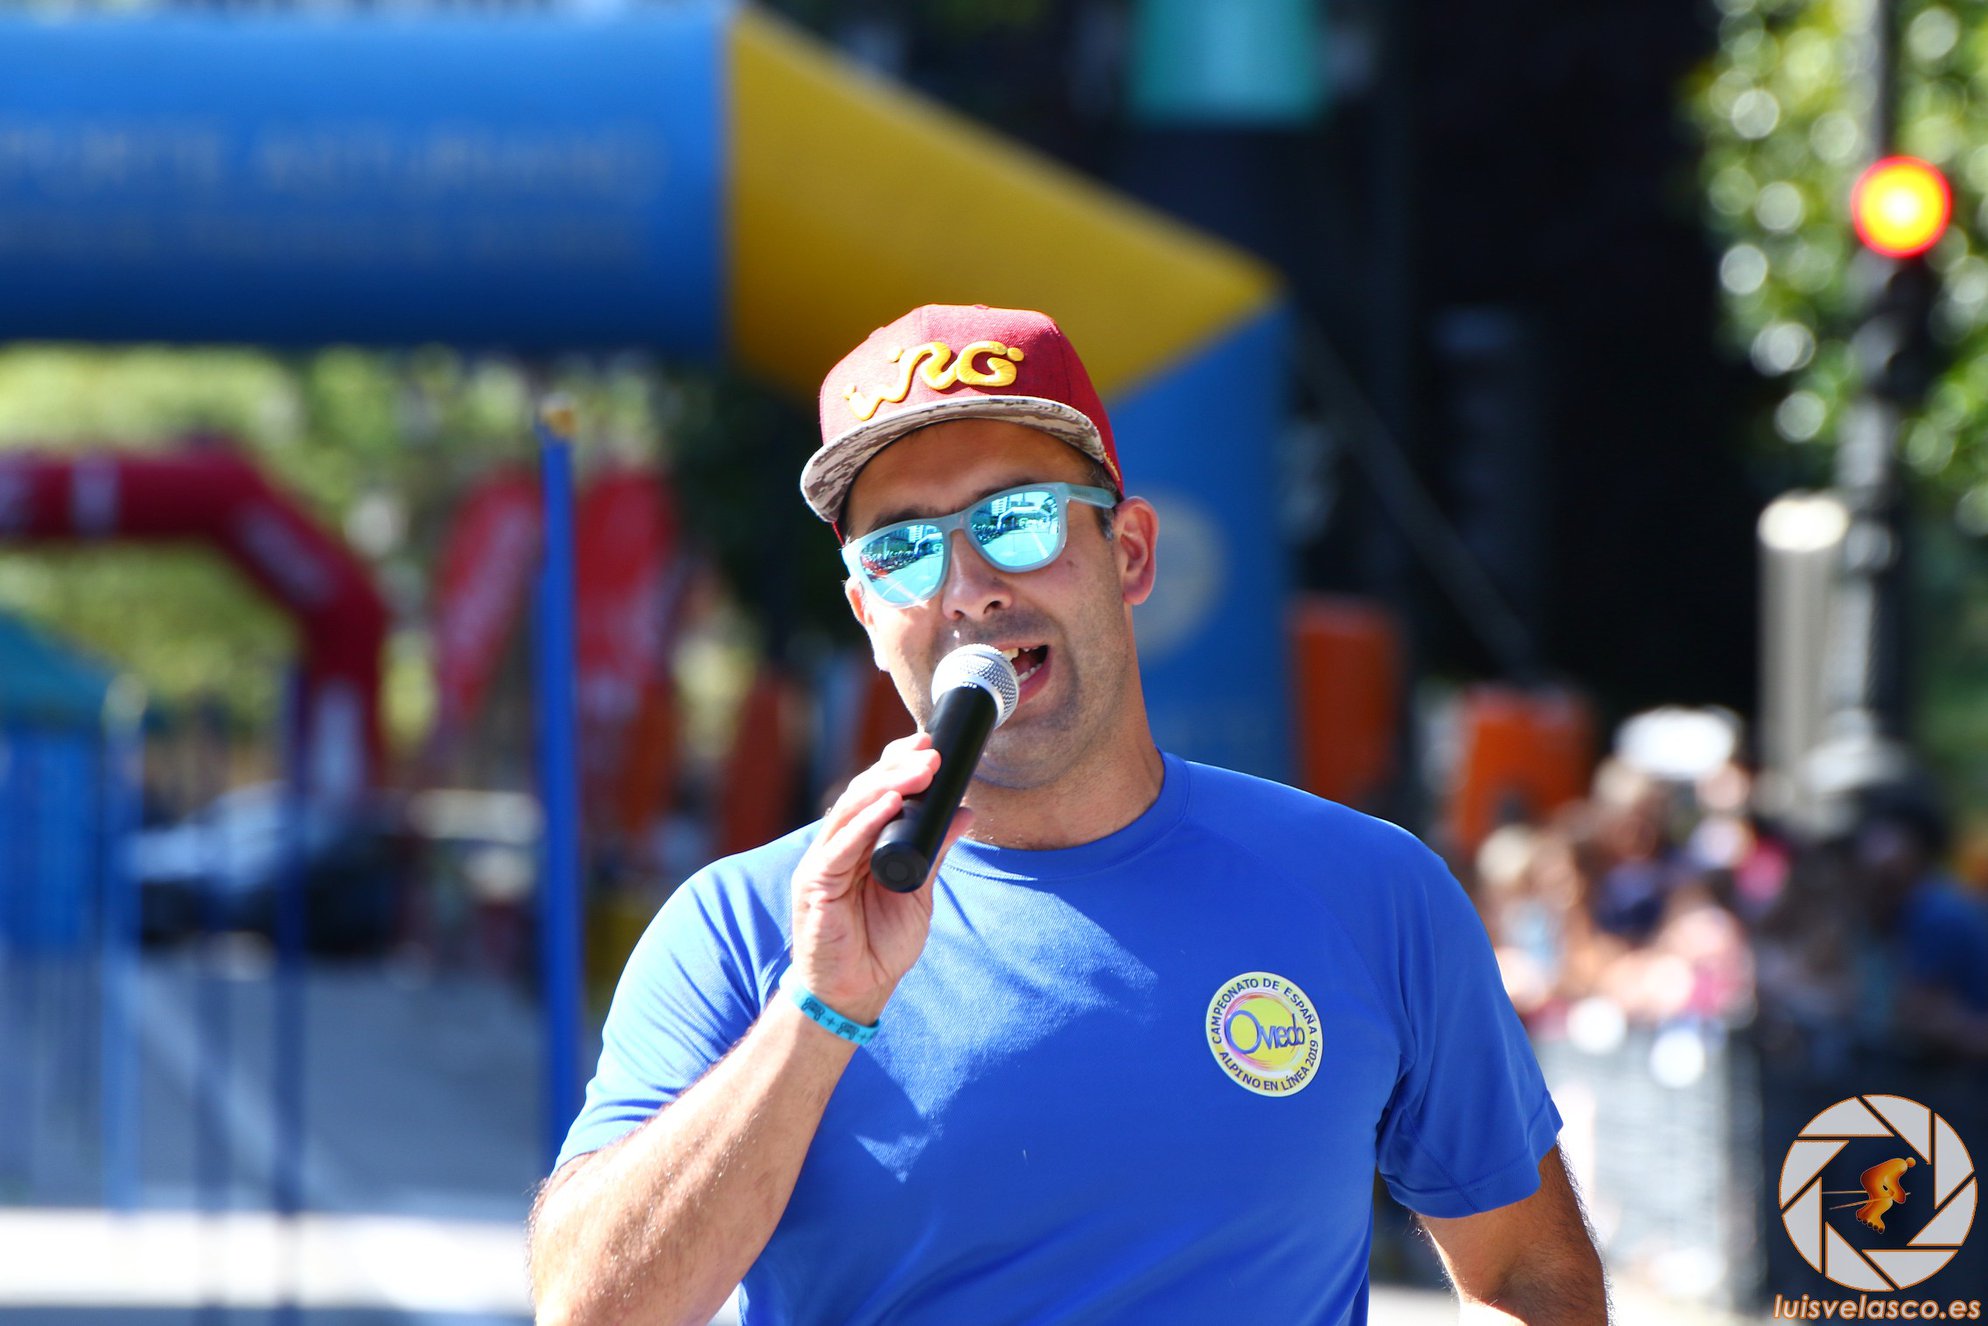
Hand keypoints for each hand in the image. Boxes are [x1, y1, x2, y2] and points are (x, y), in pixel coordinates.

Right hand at [788, 732, 974, 1026]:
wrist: (855, 992)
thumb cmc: (880, 943)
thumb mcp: (919, 890)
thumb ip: (935, 849)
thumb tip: (966, 812)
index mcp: (860, 842)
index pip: (876, 791)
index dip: (899, 764)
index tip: (930, 744)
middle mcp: (838, 845)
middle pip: (864, 793)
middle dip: (898, 768)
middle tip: (931, 752)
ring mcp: (823, 862)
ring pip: (851, 810)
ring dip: (886, 786)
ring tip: (919, 770)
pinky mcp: (814, 885)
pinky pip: (840, 847)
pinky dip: (865, 822)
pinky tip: (889, 804)